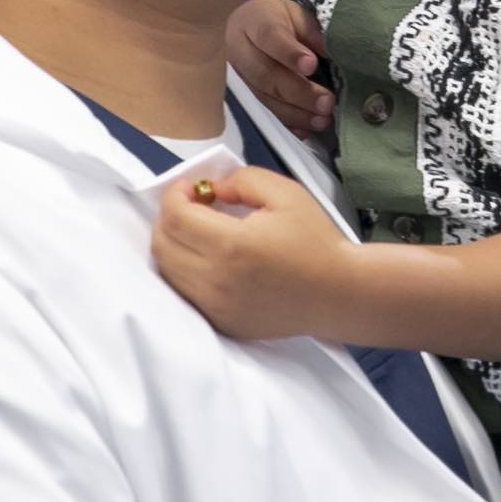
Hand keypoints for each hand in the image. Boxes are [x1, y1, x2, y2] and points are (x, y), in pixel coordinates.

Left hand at [151, 164, 357, 341]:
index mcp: (232, 245)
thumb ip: (242, 179)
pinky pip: (185, 293)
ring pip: (167, 271)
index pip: (174, 216)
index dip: (175, 194)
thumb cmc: (317, 244)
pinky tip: (210, 258)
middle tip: (193, 206)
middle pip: (161, 244)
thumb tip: (213, 188)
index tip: (192, 188)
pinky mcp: (221, 322)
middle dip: (169, 218)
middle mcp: (217, 281)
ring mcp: (216, 307)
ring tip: (201, 231)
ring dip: (174, 245)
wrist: (339, 294)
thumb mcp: (285, 193)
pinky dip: (185, 272)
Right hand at [226, 0, 333, 139]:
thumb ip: (312, 32)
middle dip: (298, 92)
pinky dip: (285, 124)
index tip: (312, 65)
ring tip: (321, 120)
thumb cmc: (280, 21)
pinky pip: (261, 114)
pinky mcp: (241, 97)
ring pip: (263, 98)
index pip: (269, 36)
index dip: (290, 53)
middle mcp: (239, 50)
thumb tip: (330, 53)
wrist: (249, 28)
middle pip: (265, 74)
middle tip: (327, 103)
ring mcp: (237, 77)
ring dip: (294, 113)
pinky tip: (305, 130)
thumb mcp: (297, 16)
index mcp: (254, 21)